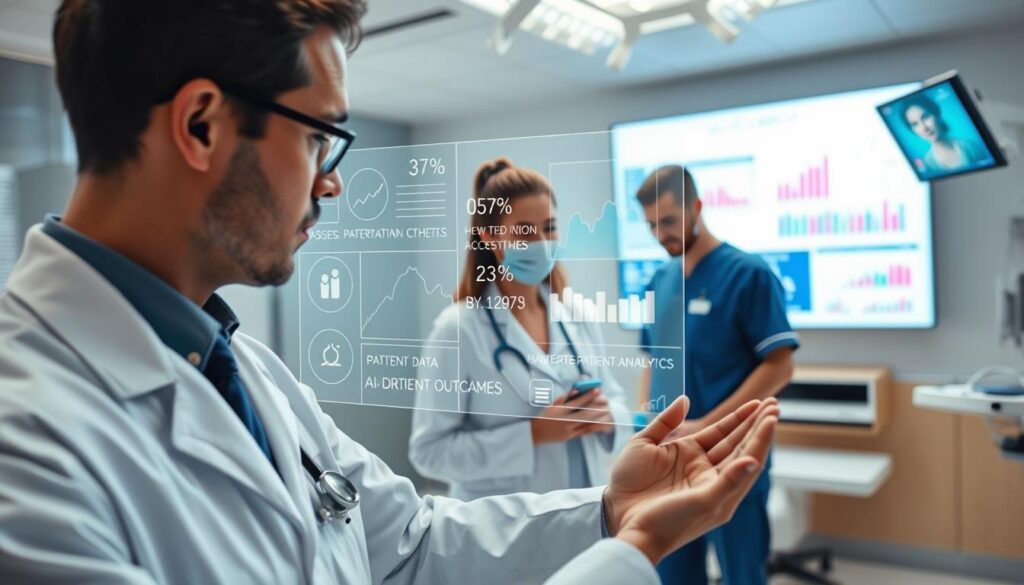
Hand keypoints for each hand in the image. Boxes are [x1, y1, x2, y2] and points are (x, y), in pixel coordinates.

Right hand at [530, 389, 612, 444]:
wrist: (537, 433)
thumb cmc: (545, 416)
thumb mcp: (552, 405)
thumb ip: (565, 397)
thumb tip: (577, 390)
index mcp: (560, 410)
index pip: (577, 401)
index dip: (589, 395)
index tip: (597, 390)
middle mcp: (565, 420)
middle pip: (585, 414)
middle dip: (597, 408)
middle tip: (607, 402)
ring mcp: (568, 430)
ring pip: (586, 424)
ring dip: (598, 418)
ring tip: (606, 412)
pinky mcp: (570, 437)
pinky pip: (584, 432)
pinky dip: (592, 427)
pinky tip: (599, 423)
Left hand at [604, 396, 778, 564]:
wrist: (617, 513)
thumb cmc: (629, 483)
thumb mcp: (644, 443)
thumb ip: (666, 421)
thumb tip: (685, 399)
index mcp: (692, 456)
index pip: (724, 433)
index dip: (741, 418)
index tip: (758, 402)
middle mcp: (706, 472)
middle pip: (738, 444)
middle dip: (757, 425)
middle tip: (775, 405)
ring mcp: (709, 487)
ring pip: (741, 461)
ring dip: (758, 442)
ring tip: (772, 421)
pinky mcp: (706, 502)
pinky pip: (728, 485)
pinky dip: (741, 472)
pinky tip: (753, 458)